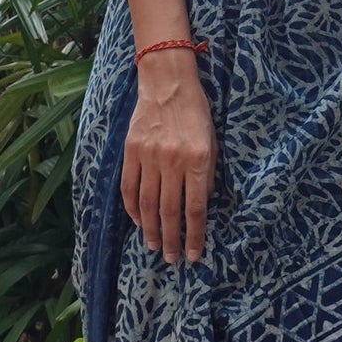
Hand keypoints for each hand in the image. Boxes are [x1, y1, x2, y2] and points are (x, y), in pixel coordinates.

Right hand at [121, 49, 216, 262]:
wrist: (167, 83)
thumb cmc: (195, 112)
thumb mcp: (212, 142)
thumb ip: (207, 174)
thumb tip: (201, 206)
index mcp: (196, 160)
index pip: (195, 209)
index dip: (195, 235)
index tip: (194, 254)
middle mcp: (172, 162)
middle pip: (169, 212)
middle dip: (172, 240)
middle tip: (173, 259)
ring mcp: (149, 157)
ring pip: (147, 204)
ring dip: (151, 230)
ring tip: (155, 246)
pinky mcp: (131, 151)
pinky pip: (129, 187)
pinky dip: (132, 209)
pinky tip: (138, 222)